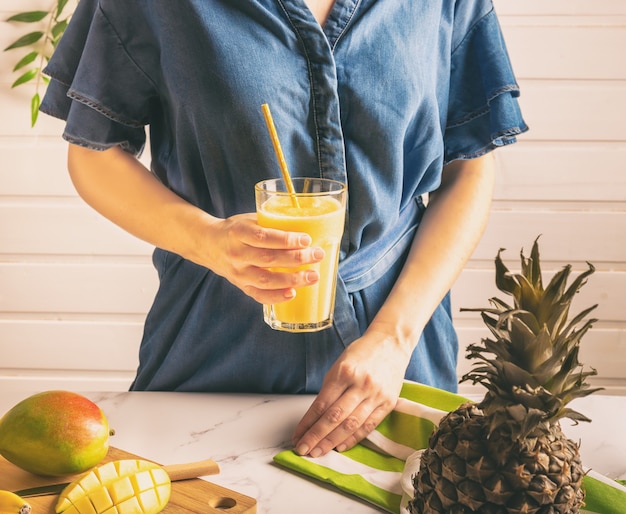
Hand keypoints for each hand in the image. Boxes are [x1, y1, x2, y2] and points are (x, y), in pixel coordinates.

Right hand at [203, 213, 324, 304]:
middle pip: (269, 259)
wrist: (209, 245)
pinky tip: (292, 293)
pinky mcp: (241, 286)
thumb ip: (272, 224)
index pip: (264, 237)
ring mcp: (238, 273)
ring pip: (266, 280)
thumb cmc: (237, 230)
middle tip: (317, 255)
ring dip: (292, 280)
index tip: (307, 239)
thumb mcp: (250, 220)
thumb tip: (308, 224)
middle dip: (297, 259)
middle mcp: (237, 254)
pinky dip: (276, 297)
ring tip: (312, 276)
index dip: (287, 239)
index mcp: (238, 233)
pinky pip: (259, 295)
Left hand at [292, 331, 410, 456]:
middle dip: (316, 436)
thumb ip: (330, 388)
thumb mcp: (340, 363)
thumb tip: (315, 416)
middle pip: (334, 417)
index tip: (297, 435)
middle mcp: (361, 384)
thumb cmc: (362, 352)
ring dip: (332, 442)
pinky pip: (368, 425)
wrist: (391, 343)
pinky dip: (353, 438)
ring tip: (318, 452)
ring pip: (351, 425)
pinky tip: (340, 447)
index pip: (322, 404)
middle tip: (303, 449)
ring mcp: (376, 394)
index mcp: (345, 372)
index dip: (307, 423)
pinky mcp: (388, 403)